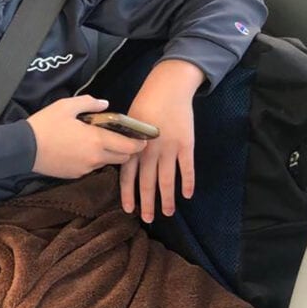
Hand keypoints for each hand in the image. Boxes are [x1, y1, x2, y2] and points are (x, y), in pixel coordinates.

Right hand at [28, 95, 146, 178]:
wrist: (24, 149)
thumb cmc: (46, 125)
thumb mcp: (66, 106)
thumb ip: (90, 103)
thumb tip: (105, 105)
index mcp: (98, 140)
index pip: (130, 147)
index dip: (140, 143)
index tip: (141, 137)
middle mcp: (96, 158)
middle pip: (123, 158)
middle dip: (126, 150)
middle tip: (120, 138)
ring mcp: (85, 169)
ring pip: (106, 163)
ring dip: (108, 154)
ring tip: (97, 143)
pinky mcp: (75, 175)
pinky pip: (91, 167)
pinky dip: (92, 160)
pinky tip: (80, 150)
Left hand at [119, 59, 203, 221]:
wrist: (167, 88)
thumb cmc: (144, 105)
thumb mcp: (127, 123)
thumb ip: (125, 144)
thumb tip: (119, 161)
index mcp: (132, 146)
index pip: (127, 176)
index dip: (128, 194)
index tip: (128, 210)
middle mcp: (149, 150)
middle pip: (147, 183)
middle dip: (147, 203)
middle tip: (148, 219)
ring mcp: (169, 148)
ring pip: (167, 180)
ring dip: (167, 198)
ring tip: (168, 213)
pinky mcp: (186, 144)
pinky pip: (187, 168)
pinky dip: (188, 182)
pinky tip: (187, 195)